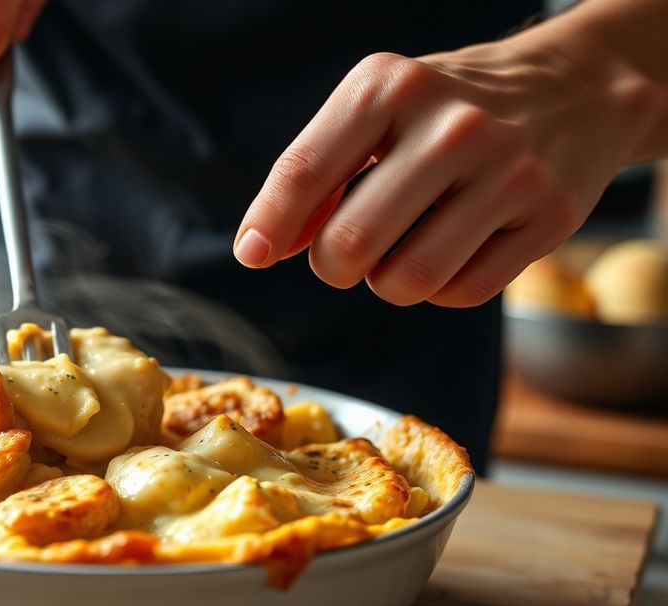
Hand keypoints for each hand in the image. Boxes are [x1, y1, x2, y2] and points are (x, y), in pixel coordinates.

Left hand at [233, 24, 659, 306]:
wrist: (576, 89)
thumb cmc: (446, 110)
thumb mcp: (377, 112)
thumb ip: (317, 174)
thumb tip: (261, 247)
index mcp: (390, 88)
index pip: (305, 171)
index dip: (268, 224)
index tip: (252, 255)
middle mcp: (451, 127)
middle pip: (350, 244)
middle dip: (333, 264)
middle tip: (347, 251)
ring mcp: (508, 172)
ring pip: (406, 280)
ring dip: (387, 282)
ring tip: (402, 247)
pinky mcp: (550, 217)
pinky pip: (461, 293)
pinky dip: (440, 289)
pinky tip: (453, 249)